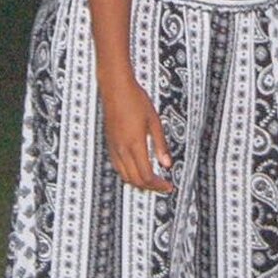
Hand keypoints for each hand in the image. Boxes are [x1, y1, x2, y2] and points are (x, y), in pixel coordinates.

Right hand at [100, 75, 173, 192]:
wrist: (115, 89)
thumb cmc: (136, 101)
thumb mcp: (154, 121)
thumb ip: (161, 144)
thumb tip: (167, 164)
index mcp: (135, 144)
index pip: (146, 175)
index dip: (158, 185)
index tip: (168, 187)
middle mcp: (122, 150)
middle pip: (135, 179)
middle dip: (150, 187)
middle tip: (163, 187)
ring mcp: (114, 148)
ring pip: (125, 176)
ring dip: (138, 182)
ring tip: (153, 182)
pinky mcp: (109, 144)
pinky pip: (118, 167)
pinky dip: (129, 174)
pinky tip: (138, 170)